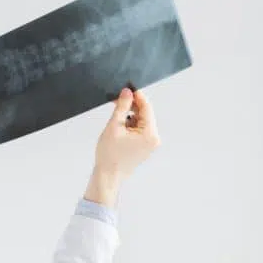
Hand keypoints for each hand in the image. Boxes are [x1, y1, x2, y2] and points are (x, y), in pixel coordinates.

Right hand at [87, 88, 160, 204]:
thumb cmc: (110, 155)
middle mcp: (154, 138)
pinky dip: (130, 125)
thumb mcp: (114, 126)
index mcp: (150, 134)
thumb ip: (122, 107)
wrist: (108, 175)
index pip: (146, 108)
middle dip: (132, 106)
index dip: (137, 96)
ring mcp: (150, 143)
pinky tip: (119, 126)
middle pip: (145, 114)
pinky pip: (139, 130)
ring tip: (115, 118)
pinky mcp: (144, 146)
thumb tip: (127, 93)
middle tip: (117, 100)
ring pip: (141, 122)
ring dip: (129, 116)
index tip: (128, 88)